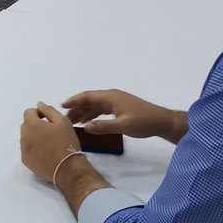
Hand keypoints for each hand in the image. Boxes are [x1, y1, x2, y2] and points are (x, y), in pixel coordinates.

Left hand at [19, 103, 80, 182]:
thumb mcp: (62, 121)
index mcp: (31, 125)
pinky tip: (46, 153)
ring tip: (49, 143)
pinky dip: (33, 149)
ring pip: (26, 138)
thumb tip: (39, 104)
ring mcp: (23, 150)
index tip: (48, 119)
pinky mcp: (26, 161)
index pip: (28, 112)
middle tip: (51, 132)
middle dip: (36, 125)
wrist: (67, 168)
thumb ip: (49, 110)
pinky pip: (27, 150)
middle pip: (26, 125)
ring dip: (34, 137)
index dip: (38, 113)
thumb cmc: (66, 142)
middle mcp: (23, 136)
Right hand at [62, 90, 184, 142]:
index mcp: (111, 97)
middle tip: (65, 119)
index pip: (88, 96)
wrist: (161, 121)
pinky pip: (101, 109)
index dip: (74, 100)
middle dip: (77, 108)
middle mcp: (111, 97)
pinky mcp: (120, 108)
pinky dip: (93, 115)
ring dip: (84, 112)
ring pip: (95, 105)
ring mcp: (116, 102)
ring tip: (73, 122)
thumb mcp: (123, 126)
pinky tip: (88, 122)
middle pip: (90, 100)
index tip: (62, 106)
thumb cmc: (143, 122)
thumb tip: (85, 127)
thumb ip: (103, 126)